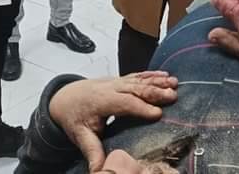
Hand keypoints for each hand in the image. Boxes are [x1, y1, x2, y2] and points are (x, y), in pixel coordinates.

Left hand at [49, 72, 178, 171]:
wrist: (64, 97)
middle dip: (155, 92)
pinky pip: (138, 75)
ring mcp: (116, 81)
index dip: (141, 108)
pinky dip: (153, 75)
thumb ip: (92, 151)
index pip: (124, 103)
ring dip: (158, 82)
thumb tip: (99, 171)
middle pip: (136, 88)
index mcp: (101, 101)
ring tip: (175, 84)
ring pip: (139, 80)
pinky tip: (165, 76)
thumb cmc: (73, 116)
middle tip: (173, 97)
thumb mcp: (80, 135)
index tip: (158, 114)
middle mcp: (111, 88)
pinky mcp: (120, 80)